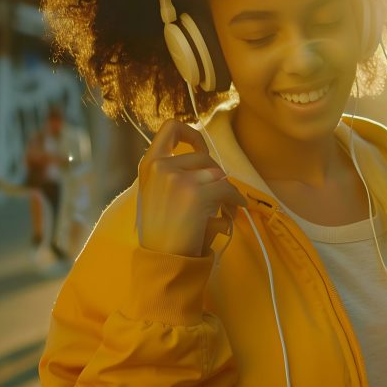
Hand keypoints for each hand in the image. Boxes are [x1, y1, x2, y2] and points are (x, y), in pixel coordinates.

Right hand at [136, 119, 247, 256]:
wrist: (162, 258)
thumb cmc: (161, 231)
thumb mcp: (155, 193)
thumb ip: (171, 172)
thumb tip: (203, 156)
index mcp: (149, 165)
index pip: (170, 128)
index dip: (191, 134)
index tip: (201, 148)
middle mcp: (162, 167)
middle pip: (204, 158)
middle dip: (215, 175)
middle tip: (220, 194)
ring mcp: (180, 179)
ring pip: (218, 174)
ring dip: (227, 190)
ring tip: (227, 207)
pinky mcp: (198, 194)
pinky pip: (228, 189)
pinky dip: (236, 200)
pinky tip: (236, 210)